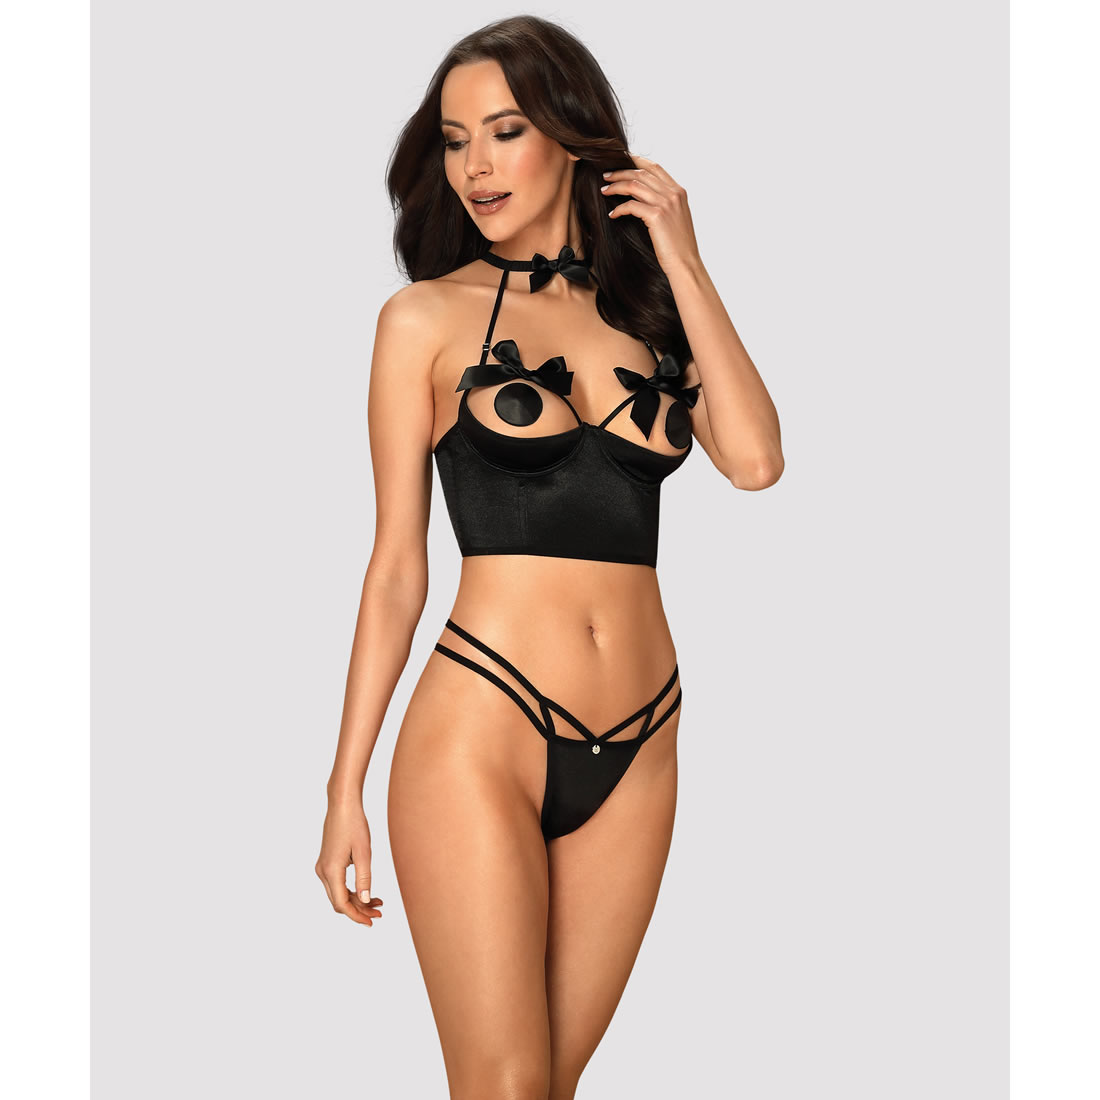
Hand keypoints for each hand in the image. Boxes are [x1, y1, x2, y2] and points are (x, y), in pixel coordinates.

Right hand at [316, 799, 384, 926]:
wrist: (342, 804)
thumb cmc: (354, 824)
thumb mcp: (364, 852)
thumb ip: (364, 878)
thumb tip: (366, 901)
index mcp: (331, 870)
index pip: (341, 904)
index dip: (357, 916)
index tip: (371, 922)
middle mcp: (322, 871)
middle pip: (339, 902)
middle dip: (359, 910)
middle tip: (379, 913)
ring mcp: (322, 867)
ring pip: (337, 894)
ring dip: (356, 900)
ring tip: (378, 902)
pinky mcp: (326, 862)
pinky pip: (337, 884)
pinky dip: (351, 890)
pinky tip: (367, 890)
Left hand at [601, 153, 701, 273]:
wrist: (685, 264)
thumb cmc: (679, 246)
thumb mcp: (675, 218)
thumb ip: (665, 203)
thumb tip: (644, 197)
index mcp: (679, 191)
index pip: (655, 167)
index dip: (636, 161)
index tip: (621, 162)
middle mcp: (673, 194)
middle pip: (641, 173)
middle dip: (620, 172)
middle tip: (606, 176)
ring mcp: (666, 204)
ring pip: (634, 185)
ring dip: (616, 186)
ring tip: (604, 190)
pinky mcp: (656, 216)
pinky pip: (631, 205)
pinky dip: (619, 208)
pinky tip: (612, 214)